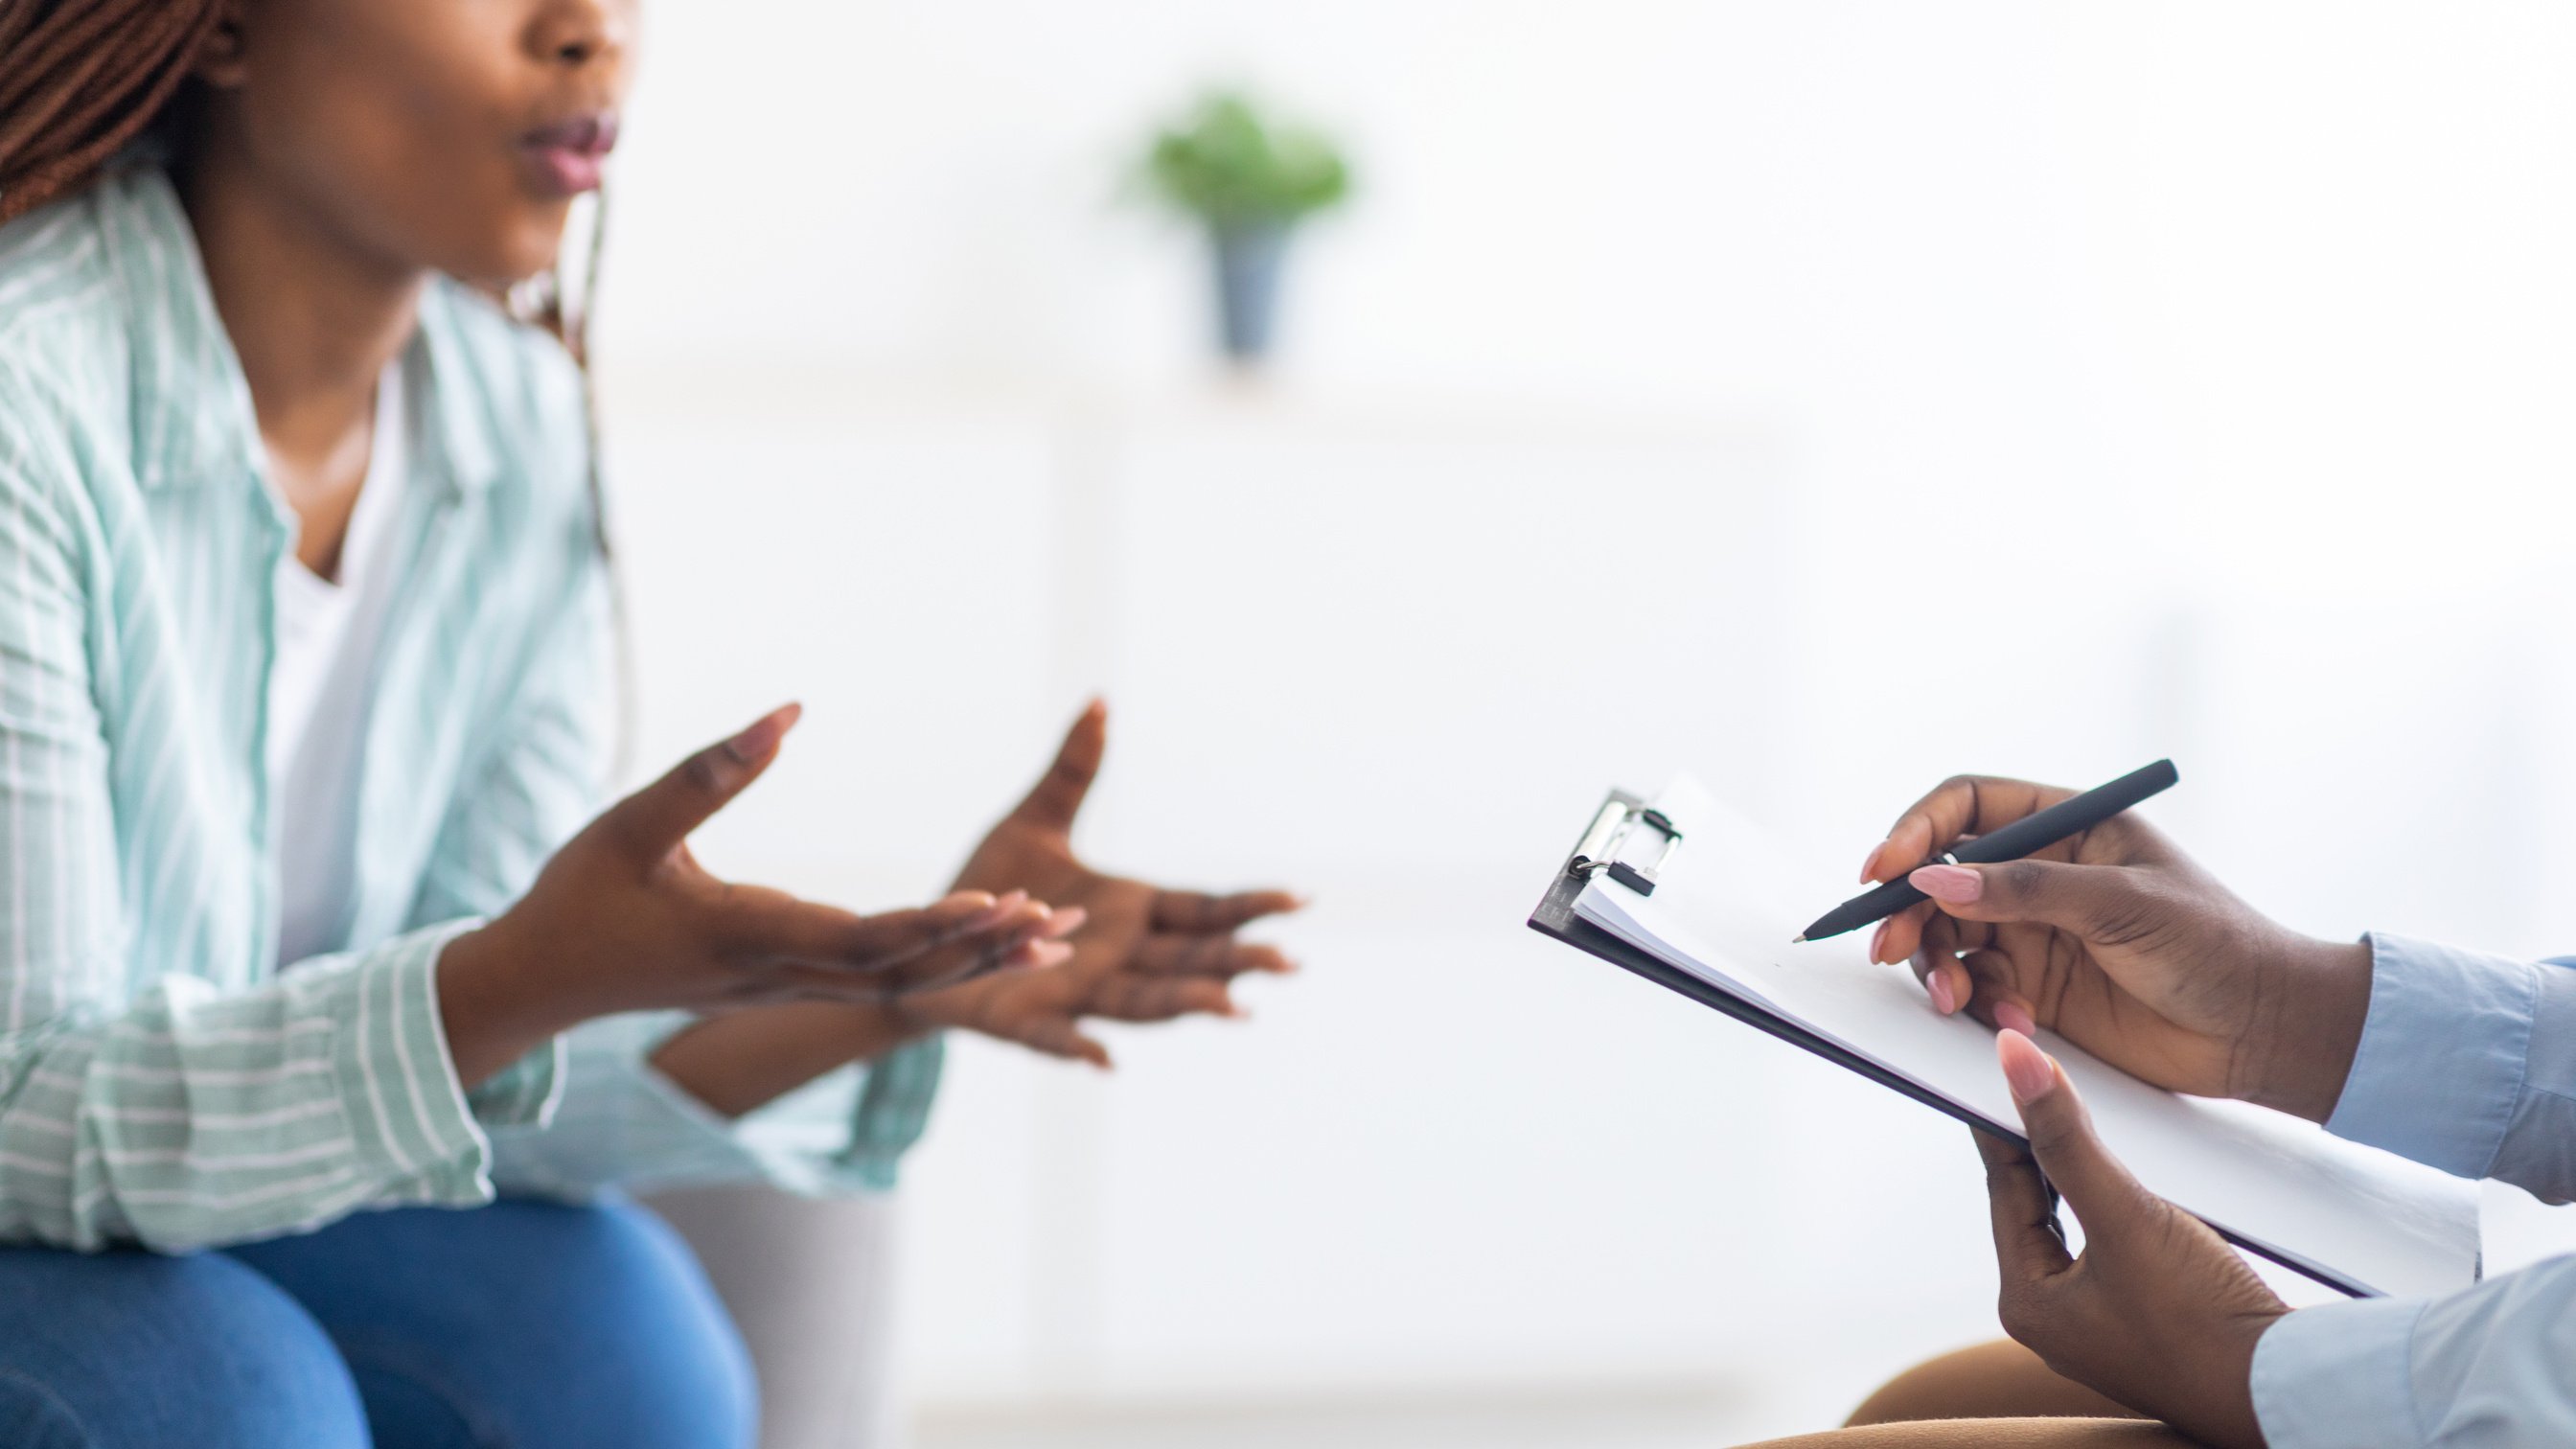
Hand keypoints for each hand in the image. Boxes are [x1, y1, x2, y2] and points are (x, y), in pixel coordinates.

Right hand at [438, 705, 1080, 1083]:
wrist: (539, 983)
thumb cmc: (580, 895)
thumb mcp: (634, 822)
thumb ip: (710, 770)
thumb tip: (788, 710)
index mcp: (748, 934)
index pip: (862, 937)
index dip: (934, 925)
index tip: (1000, 903)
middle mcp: (778, 973)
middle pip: (900, 971)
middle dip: (984, 949)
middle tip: (1063, 922)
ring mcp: (782, 988)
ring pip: (896, 985)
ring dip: (976, 964)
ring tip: (1055, 943)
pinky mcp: (781, 987)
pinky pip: (875, 985)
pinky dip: (938, 968)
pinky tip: (984, 949)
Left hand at [892, 701, 1301, 1066]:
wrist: (928, 942)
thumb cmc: (992, 887)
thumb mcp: (1033, 819)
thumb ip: (1073, 770)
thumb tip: (1100, 699)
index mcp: (1130, 911)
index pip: (1202, 910)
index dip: (1249, 907)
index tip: (1301, 900)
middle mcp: (1117, 958)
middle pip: (1188, 962)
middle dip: (1236, 962)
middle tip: (1289, 963)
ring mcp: (1077, 993)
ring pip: (1141, 1003)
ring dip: (1185, 1006)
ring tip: (1232, 1009)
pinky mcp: (1025, 1019)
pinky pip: (1056, 1038)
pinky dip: (1080, 1050)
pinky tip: (1105, 1062)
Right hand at [1861, 775, 2369, 1120]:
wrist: (2261, 1031)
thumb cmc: (2215, 946)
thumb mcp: (2121, 904)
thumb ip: (2025, 890)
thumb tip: (1934, 880)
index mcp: (2068, 826)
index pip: (1969, 807)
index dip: (1918, 831)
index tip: (1885, 870)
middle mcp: (2040, 874)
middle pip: (1941, 877)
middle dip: (1909, 911)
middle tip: (1889, 948)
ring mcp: (2033, 933)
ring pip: (1947, 936)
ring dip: (1937, 965)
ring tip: (1954, 1000)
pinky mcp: (2032, 988)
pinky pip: (1973, 986)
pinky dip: (1975, 1004)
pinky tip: (2013, 1021)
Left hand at [1977, 1028, 2287, 1448]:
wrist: (2288, 1393)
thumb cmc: (2202, 1324)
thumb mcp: (2126, 1217)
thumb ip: (2069, 1140)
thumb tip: (2014, 1066)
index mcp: (2027, 1303)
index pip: (2006, 1190)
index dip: (2005, 1125)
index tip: (2002, 1074)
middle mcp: (2055, 1319)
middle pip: (2038, 1208)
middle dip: (2044, 1149)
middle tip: (2044, 1086)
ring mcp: (2101, 1325)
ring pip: (2078, 1225)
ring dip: (2084, 1176)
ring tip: (2088, 1121)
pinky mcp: (2148, 1323)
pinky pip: (2116, 1247)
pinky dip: (2120, 1208)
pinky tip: (2140, 1183)